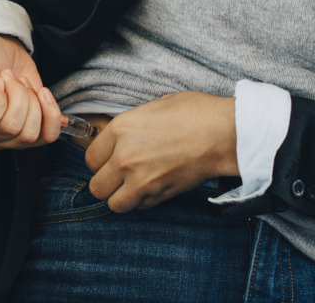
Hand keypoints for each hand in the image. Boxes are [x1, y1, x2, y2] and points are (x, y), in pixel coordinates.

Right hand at [0, 32, 64, 149]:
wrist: (0, 53)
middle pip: (10, 128)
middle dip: (18, 93)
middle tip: (10, 77)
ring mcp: (2, 138)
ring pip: (29, 133)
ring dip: (33, 100)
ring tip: (21, 84)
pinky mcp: (25, 135)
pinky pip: (46, 137)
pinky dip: (52, 114)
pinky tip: (43, 96)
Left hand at [85, 92, 238, 211]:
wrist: (224, 134)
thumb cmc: (195, 113)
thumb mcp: (153, 108)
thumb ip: (131, 126)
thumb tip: (120, 138)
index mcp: (121, 129)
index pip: (90, 157)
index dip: (99, 160)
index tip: (108, 159)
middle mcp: (125, 157)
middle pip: (96, 186)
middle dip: (105, 182)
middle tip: (118, 176)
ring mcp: (142, 180)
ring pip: (113, 204)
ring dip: (121, 197)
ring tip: (132, 187)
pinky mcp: (160, 195)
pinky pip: (139, 207)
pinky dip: (142, 202)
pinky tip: (152, 187)